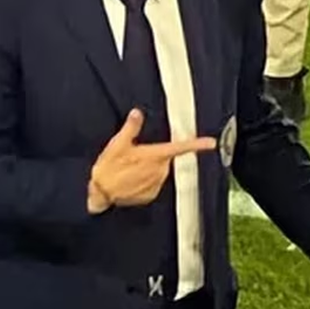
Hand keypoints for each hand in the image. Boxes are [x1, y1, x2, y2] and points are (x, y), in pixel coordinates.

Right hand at [87, 109, 216, 213]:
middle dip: (155, 156)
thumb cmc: (108, 169)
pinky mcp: (151, 194)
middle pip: (166, 158)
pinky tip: (131, 180)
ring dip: (150, 169)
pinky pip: (153, 184)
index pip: (180, 148)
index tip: (211, 143)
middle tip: (135, 158)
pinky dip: (145, 181)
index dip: (197, 144)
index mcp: (154, 155)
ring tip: (130, 170)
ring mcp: (156, 183)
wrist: (98, 194)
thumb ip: (131, 128)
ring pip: (160, 171)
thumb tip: (137, 114)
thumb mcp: (117, 144)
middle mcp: (159, 170)